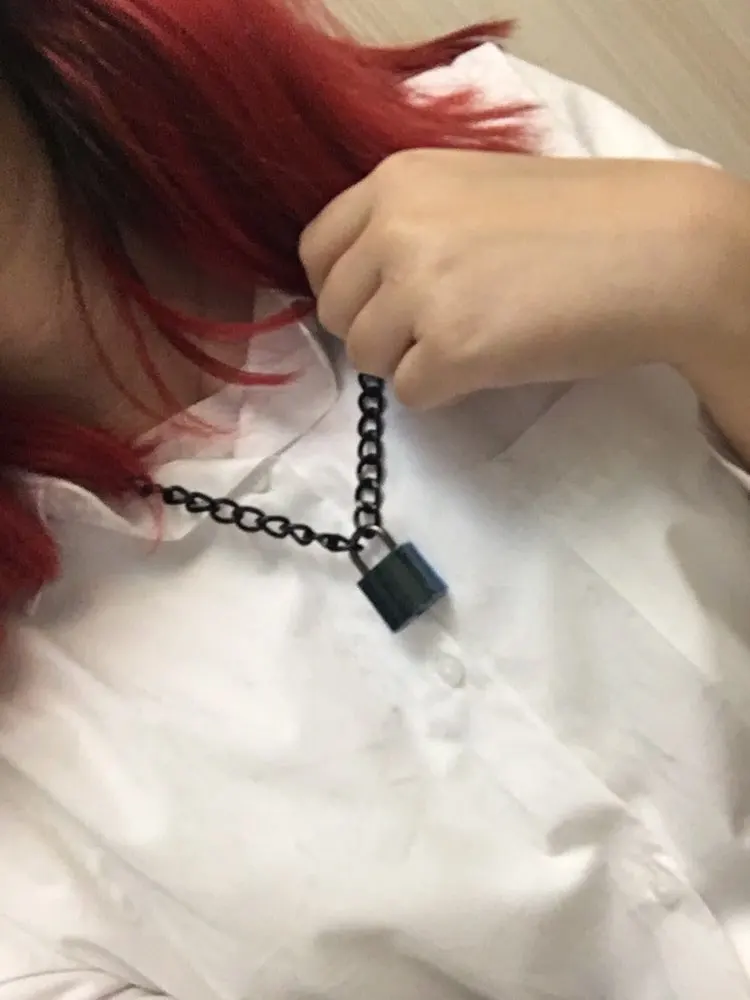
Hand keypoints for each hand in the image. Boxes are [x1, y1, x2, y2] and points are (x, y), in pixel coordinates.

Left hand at [299, 149, 742, 408]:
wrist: (654, 249)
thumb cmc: (579, 218)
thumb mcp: (472, 188)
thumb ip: (409, 222)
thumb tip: (366, 282)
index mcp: (396, 181)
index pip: (316, 250)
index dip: (342, 287)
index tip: (375, 303)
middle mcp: (394, 231)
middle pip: (334, 311)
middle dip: (375, 330)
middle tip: (434, 328)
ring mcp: (418, 292)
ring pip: (366, 356)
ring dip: (408, 361)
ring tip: (472, 339)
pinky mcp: (449, 351)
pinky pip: (409, 393)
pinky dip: (444, 389)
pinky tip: (492, 360)